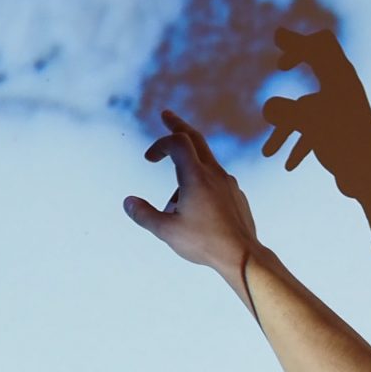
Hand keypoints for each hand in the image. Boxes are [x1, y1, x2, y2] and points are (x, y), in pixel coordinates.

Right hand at [125, 110, 259, 289]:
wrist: (242, 255)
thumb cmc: (205, 243)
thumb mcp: (167, 231)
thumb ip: (144, 215)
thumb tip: (128, 202)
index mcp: (196, 177)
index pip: (177, 142)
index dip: (160, 144)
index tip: (149, 158)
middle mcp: (214, 174)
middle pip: (196, 138)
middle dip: (178, 126)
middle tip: (167, 116)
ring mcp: (228, 183)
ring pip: (204, 165)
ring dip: (186, 174)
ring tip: (177, 211)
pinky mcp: (235, 195)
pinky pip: (215, 181)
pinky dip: (202, 185)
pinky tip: (198, 212)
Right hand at [262, 28, 370, 197]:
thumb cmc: (343, 143)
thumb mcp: (309, 124)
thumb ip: (284, 113)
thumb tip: (267, 110)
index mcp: (339, 77)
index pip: (320, 44)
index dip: (298, 42)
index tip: (277, 47)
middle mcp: (342, 89)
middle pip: (320, 60)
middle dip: (299, 57)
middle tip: (282, 64)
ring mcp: (341, 110)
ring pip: (307, 107)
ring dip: (284, 129)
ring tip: (267, 153)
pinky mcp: (341, 132)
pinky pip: (314, 130)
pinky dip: (299, 145)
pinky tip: (289, 166)